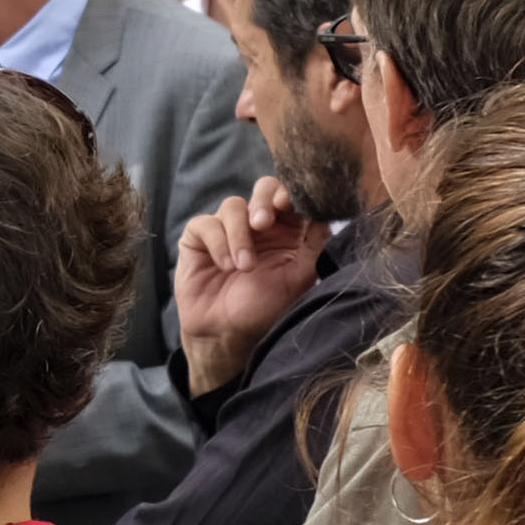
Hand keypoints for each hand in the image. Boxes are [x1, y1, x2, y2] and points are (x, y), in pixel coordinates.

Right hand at [175, 178, 325, 394]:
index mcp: (287, 230)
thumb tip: (325, 213)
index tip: (287, 203)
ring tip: (243, 267)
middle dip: (263, 201)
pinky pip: (206, 224)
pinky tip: (226, 266)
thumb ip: (314, 244)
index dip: (291, 193)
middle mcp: (259, 225)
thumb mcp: (298, 278)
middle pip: (263, 188)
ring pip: (233, 206)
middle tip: (263, 223)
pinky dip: (218, 243)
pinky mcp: (200, 237)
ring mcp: (228, 228)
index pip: (291, 197)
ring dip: (239, 235)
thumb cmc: (264, 309)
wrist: (226, 335)